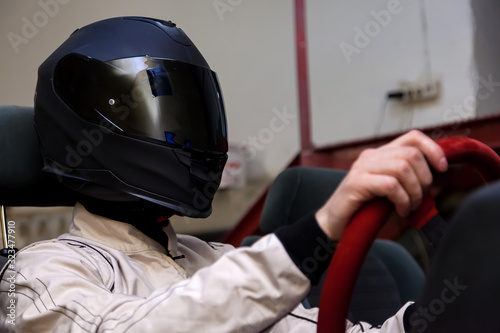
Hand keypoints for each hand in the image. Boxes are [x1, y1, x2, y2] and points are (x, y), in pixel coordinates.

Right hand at [316, 130, 447, 239]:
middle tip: (421, 198)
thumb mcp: (394, 194)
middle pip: (411, 153)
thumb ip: (412, 185)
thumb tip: (438, 183)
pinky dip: (402, 200)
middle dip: (424, 178)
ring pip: (402, 168)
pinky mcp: (356, 183)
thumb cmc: (365, 210)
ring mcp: (362, 168)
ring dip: (414, 191)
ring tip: (410, 206)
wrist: (336, 225)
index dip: (433, 149)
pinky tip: (400, 210)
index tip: (442, 168)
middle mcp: (371, 156)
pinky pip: (390, 185)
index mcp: (381, 155)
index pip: (412, 137)